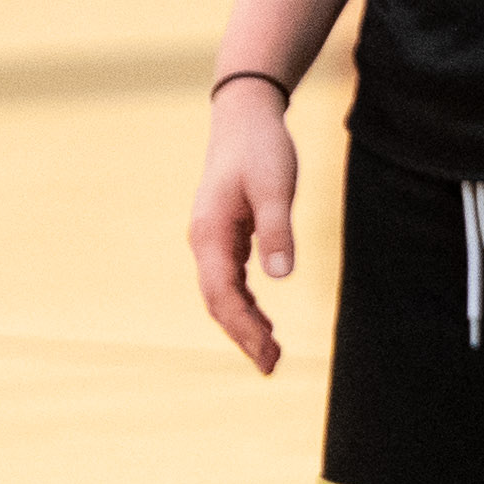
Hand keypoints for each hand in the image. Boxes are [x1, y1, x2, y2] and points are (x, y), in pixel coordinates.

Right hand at [188, 83, 300, 373]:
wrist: (243, 116)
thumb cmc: (261, 148)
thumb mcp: (275, 186)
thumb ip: (277, 229)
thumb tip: (280, 276)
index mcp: (210, 232)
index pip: (221, 293)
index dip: (242, 328)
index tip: (267, 354)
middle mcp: (203, 239)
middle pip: (217, 300)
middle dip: (241, 336)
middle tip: (271, 367)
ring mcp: (211, 238)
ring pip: (221, 293)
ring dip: (243, 324)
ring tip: (270, 354)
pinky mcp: (224, 234)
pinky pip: (229, 280)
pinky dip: (244, 305)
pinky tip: (264, 321)